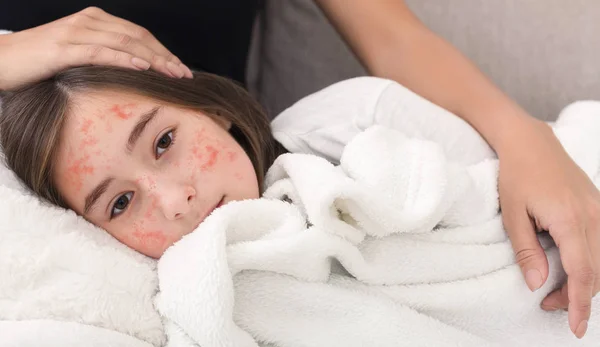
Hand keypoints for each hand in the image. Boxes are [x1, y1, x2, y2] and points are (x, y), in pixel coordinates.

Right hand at [0, 6, 191, 89]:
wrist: (0, 61)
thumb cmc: (38, 62)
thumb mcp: (77, 56)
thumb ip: (102, 57)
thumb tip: (133, 73)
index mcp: (94, 21)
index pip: (138, 34)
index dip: (163, 51)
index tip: (181, 69)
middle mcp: (89, 21)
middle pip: (138, 36)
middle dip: (165, 56)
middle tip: (185, 74)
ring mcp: (76, 32)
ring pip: (125, 42)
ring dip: (153, 59)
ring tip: (172, 73)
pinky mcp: (63, 49)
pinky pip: (100, 52)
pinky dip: (124, 59)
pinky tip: (143, 67)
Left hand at [498, 117, 598, 338]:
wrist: (530, 142)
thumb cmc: (516, 176)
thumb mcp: (512, 215)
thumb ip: (526, 252)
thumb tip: (537, 284)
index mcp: (570, 220)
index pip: (583, 274)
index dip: (581, 304)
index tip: (578, 328)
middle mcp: (593, 216)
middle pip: (597, 271)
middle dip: (578, 296)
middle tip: (549, 305)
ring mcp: (599, 209)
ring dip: (585, 281)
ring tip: (556, 291)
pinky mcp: (598, 205)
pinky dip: (592, 262)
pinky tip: (572, 268)